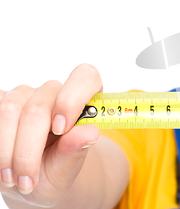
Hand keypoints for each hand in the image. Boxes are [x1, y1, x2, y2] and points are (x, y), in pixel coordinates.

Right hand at [0, 64, 101, 206]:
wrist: (32, 179)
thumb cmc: (56, 169)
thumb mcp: (67, 169)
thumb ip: (77, 149)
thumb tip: (90, 132)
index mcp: (82, 100)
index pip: (86, 77)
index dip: (72, 100)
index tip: (61, 130)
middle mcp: (54, 92)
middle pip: (38, 108)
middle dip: (28, 150)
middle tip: (28, 182)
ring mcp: (25, 94)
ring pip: (9, 110)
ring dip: (7, 151)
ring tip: (13, 181)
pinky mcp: (1, 101)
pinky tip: (1, 167)